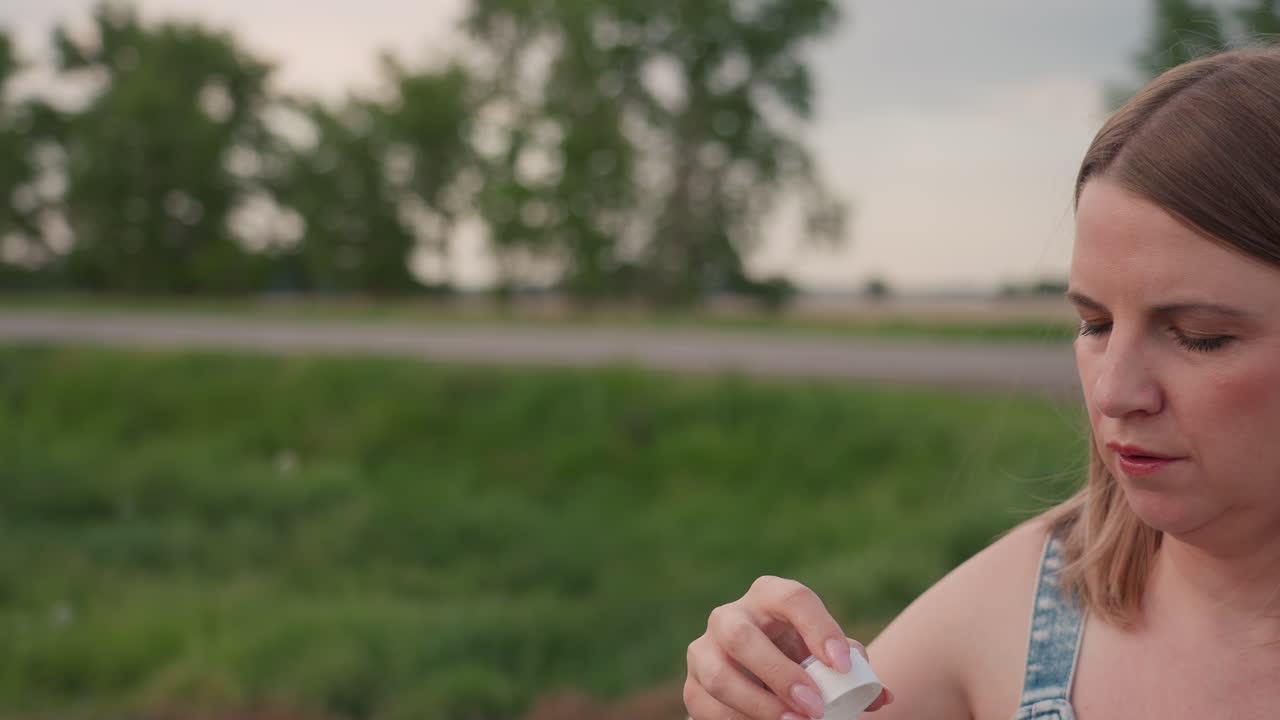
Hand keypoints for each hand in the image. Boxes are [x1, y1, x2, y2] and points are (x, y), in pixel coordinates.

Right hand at [684, 575, 892, 719]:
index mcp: (769, 597)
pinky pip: (707, 706)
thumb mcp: (827, 657)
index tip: (844, 665)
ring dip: (758, 705)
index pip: (793, 598)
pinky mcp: (693, 685)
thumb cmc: (802, 659)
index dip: (819, 628)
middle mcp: (729, 616)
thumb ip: (854, 670)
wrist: (761, 675)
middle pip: (741, 635)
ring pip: (718, 675)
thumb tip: (879, 694)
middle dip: (779, 673)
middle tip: (814, 706)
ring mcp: (704, 649)